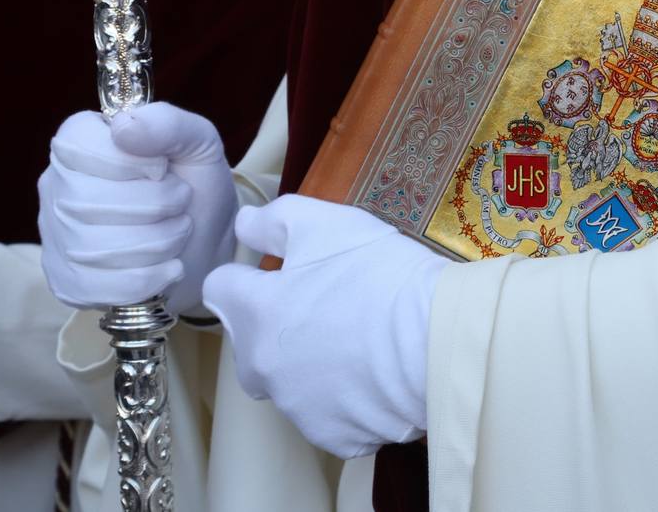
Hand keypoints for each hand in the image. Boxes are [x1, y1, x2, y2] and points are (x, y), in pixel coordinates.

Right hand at [37, 103, 237, 314]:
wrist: (208, 243)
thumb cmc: (197, 184)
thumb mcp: (198, 143)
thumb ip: (167, 123)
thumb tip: (122, 128)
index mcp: (80, 142)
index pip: (79, 147)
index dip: (131, 162)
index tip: (163, 169)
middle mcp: (56, 185)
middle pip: (85, 200)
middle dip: (154, 205)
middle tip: (180, 203)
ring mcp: (55, 235)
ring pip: (91, 246)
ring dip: (157, 242)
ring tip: (178, 231)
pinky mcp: (65, 280)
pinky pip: (94, 286)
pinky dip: (146, 278)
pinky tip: (168, 266)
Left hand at [203, 194, 448, 458]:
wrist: (437, 339)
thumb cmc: (381, 274)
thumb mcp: (327, 224)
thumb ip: (274, 221)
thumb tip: (243, 224)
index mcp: (256, 313)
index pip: (220, 288)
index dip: (247, 274)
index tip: (280, 271)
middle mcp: (264, 367)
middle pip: (249, 345)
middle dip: (273, 327)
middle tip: (324, 307)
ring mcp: (297, 407)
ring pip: (289, 383)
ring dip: (310, 365)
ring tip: (359, 342)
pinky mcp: (334, 436)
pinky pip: (329, 416)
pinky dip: (345, 399)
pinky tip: (376, 375)